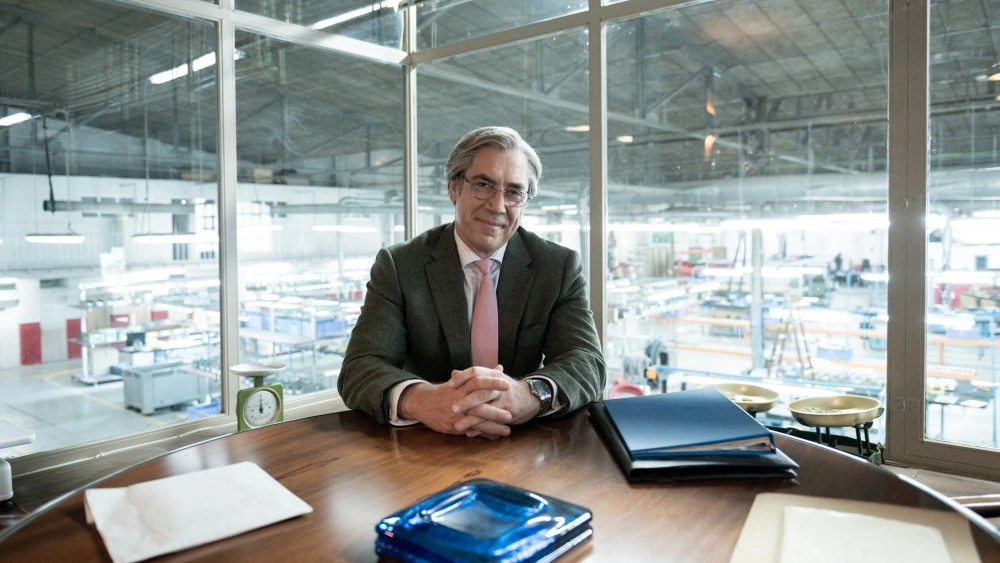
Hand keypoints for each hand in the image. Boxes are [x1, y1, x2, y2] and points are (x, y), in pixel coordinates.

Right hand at [397, 373, 512, 436]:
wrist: (423, 403)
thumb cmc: (447, 391)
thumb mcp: (462, 380)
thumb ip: (483, 375)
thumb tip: (500, 367)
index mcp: (460, 386)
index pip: (477, 382)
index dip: (492, 382)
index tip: (507, 384)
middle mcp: (458, 401)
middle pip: (477, 405)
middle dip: (495, 411)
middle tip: (511, 413)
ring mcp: (456, 415)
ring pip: (475, 422)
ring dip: (492, 427)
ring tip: (508, 430)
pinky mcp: (453, 427)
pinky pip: (471, 431)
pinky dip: (484, 434)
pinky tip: (496, 436)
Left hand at [447, 366, 540, 434]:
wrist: (530, 397)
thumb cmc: (506, 388)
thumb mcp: (492, 378)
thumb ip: (472, 377)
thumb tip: (453, 373)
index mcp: (493, 375)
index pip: (476, 372)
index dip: (462, 378)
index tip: (449, 385)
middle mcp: (498, 386)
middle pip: (481, 392)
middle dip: (466, 402)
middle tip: (452, 409)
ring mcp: (504, 400)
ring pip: (486, 410)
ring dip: (471, 420)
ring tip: (457, 426)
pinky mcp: (509, 413)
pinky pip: (493, 422)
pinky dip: (481, 429)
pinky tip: (470, 433)